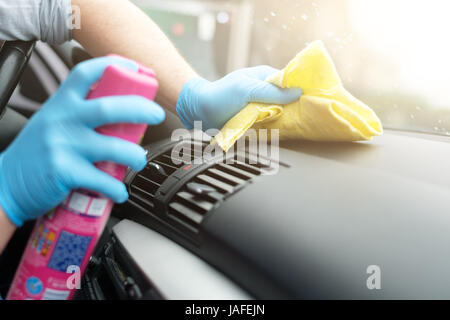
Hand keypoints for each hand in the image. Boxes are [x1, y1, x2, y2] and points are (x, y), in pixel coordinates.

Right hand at [0, 57, 164, 226]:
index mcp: (60, 102)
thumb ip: (79, 111)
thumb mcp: (52, 120)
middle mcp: (62, 119)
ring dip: (135, 156)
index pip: (86, 73)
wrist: (7, 181)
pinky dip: (116, 188)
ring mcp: (63, 146)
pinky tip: (119, 192)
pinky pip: (102, 180)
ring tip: (139, 161)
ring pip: (113, 147)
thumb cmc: (37, 151)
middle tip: (157, 115)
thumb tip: (118, 108)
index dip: (115, 65)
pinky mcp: (64, 172)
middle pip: (110, 108)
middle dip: (141, 109)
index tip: (137, 69)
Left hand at [176, 66, 301, 129]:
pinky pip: (273, 126)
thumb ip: (271, 92)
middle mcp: (266, 92)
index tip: (317, 99)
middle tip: (311, 117)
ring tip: (302, 127)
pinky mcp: (258, 122)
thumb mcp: (246, 89)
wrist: (200, 112)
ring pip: (283, 114)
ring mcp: (262, 107)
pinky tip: (287, 134)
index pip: (291, 82)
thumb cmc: (220, 95)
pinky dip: (278, 130)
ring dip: (289, 121)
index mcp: (266, 77)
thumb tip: (298, 93)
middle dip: (299, 108)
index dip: (303, 89)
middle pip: (289, 100)